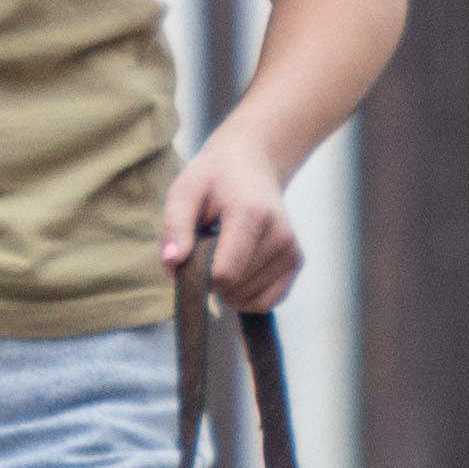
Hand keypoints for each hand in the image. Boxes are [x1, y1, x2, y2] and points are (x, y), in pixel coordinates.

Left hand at [161, 127, 303, 305]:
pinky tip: (238, 268)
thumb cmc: (214, 179)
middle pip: (234, 288)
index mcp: (251, 214)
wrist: (251, 164)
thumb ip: (174, 226)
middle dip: (212, 276)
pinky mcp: (295, 263)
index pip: (225, 274)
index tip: (191, 254)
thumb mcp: (184, 191)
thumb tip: (173, 263)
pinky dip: (245, 295)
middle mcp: (280, 235)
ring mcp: (292, 251)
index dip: (199, 275)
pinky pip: (265, 302)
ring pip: (248, 299)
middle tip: (210, 243)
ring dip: (227, 285)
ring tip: (225, 250)